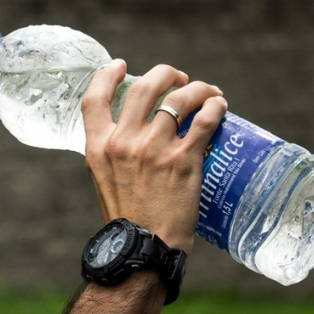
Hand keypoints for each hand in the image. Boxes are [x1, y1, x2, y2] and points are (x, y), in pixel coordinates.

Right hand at [82, 60, 227, 253]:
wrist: (143, 248)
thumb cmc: (126, 219)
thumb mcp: (104, 180)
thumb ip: (112, 153)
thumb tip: (131, 134)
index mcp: (98, 148)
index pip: (94, 99)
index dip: (106, 75)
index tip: (120, 65)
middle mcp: (123, 143)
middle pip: (144, 87)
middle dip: (164, 74)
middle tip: (178, 79)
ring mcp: (154, 149)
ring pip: (179, 97)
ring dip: (197, 88)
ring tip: (207, 92)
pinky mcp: (184, 160)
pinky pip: (204, 119)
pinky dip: (215, 106)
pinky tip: (219, 106)